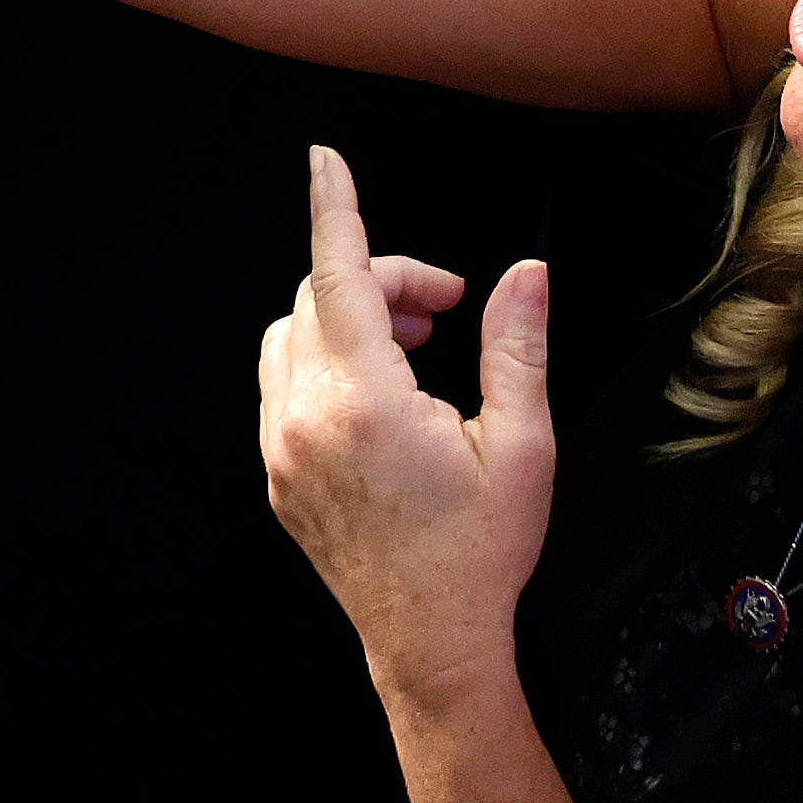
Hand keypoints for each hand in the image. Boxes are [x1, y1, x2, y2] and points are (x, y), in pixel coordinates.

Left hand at [256, 146, 555, 705]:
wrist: (431, 644)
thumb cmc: (482, 553)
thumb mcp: (521, 446)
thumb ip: (515, 348)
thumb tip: (525, 273)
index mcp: (365, 405)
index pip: (336, 275)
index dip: (334, 208)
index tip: (324, 158)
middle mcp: (306, 421)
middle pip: (318, 299)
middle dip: (382, 282)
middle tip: (447, 310)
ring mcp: (281, 452)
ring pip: (290, 339)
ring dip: (347, 322)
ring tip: (416, 351)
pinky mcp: (277, 477)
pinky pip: (282, 389)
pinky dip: (326, 365)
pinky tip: (383, 397)